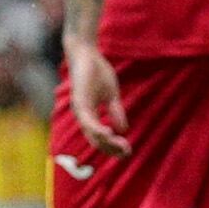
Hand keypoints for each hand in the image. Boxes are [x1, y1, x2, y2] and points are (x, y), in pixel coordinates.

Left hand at [65, 40, 130, 157]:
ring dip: (107, 143)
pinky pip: (88, 120)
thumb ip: (115, 112)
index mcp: (89, 116)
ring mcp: (80, 109)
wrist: (86, 54)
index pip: (100, 138)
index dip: (113, 147)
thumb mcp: (111, 95)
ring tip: (122, 147)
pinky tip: (109, 133)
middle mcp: (82, 116)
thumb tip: (123, 130)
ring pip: (91, 134)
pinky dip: (97, 129)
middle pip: (95, 141)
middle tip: (127, 153)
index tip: (128, 150)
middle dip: (111, 149)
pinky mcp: (80, 101)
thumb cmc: (97, 72)